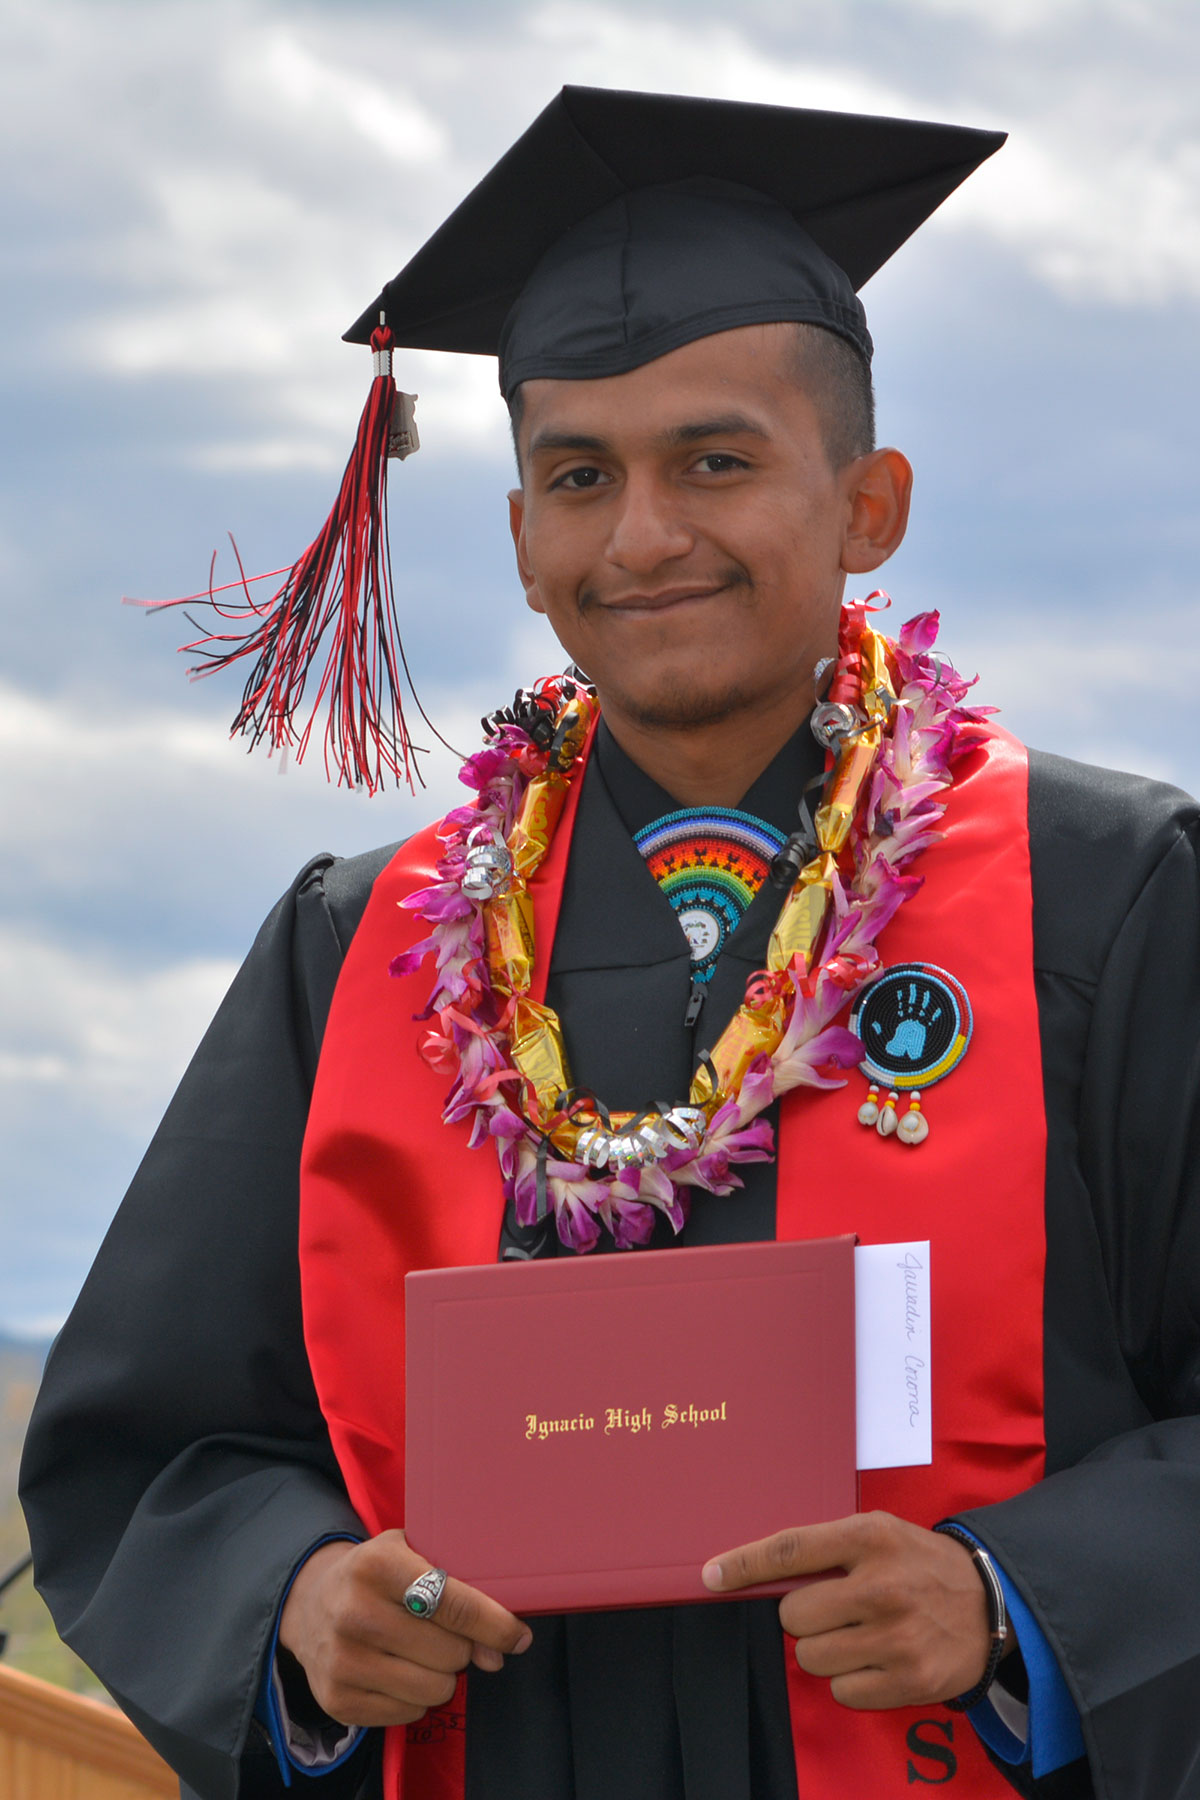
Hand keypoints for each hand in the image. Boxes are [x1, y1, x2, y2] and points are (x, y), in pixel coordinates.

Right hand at [279, 1531, 531, 1726]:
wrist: (310, 1603)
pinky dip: (416, 1696)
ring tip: (422, 1651)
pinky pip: (409, 1713)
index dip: (495, 1624)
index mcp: (376, 1565)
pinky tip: (399, 1669)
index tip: (518, 1636)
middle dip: (462, 1646)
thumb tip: (496, 1651)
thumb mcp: (411, 1553)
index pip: (453, 1603)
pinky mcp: (337, 1699)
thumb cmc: (377, 1575)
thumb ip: (459, 1588)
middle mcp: (354, 1612)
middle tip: (445, 1633)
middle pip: (450, 1652)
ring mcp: (342, 1660)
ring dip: (442, 1674)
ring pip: (435, 1688)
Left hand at [702, 1511, 1009, 1709]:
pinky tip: (876, 1659)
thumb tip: (760, 1576)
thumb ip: (828, 1550)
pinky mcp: (909, 1680)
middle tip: (833, 1609)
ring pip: (811, 1657)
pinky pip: (842, 1691)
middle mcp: (881, 1586)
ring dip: (824, 1649)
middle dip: (803, 1616)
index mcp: (869, 1537)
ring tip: (857, 1634)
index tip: (710, 1575)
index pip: (791, 1550)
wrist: (992, 1601)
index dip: (744, 1564)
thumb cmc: (919, 1564)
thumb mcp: (879, 1533)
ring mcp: (896, 1637)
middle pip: (793, 1616)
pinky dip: (850, 1680)